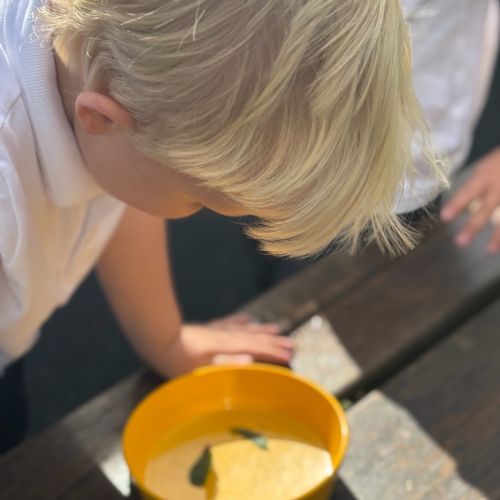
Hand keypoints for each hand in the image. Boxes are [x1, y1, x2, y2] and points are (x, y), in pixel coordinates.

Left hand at [161, 314, 293, 376]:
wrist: (158, 340)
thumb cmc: (178, 361)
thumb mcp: (202, 368)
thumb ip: (227, 363)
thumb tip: (251, 360)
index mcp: (227, 347)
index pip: (256, 348)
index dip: (274, 352)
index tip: (290, 356)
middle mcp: (225, 336)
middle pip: (255, 337)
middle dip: (274, 341)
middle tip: (292, 343)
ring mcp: (217, 331)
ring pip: (245, 329)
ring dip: (261, 330)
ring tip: (277, 328)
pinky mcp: (207, 330)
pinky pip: (229, 323)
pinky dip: (240, 321)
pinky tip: (247, 318)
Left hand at [441, 147, 499, 252]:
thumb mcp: (486, 168)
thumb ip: (474, 188)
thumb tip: (455, 210)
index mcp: (485, 175)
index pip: (469, 191)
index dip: (457, 203)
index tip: (445, 217)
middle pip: (487, 207)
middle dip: (474, 225)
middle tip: (460, 242)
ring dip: (499, 236)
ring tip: (489, 251)